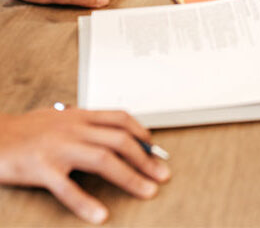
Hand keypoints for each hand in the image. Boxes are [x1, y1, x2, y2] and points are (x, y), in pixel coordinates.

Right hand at [0, 108, 169, 223]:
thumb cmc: (25, 130)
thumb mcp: (58, 118)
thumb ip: (82, 122)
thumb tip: (106, 129)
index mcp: (80, 116)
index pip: (120, 118)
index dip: (142, 132)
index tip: (155, 149)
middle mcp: (74, 128)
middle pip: (120, 140)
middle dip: (146, 159)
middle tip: (162, 175)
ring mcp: (59, 148)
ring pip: (103, 159)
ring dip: (130, 177)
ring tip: (147, 191)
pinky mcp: (42, 168)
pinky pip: (68, 187)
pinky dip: (86, 202)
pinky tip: (101, 215)